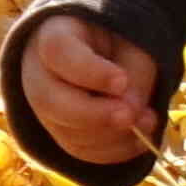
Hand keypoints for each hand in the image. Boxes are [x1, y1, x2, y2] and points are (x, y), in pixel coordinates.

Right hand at [18, 13, 160, 163]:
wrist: (100, 51)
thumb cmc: (116, 40)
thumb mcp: (132, 42)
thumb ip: (135, 72)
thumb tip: (130, 114)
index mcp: (52, 34)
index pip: (59, 52)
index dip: (90, 72)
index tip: (121, 81)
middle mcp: (37, 73)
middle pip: (49, 100)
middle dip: (93, 115)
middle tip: (129, 116)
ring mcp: (44, 107)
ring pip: (66, 132)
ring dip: (111, 136)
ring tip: (148, 121)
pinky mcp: (60, 132)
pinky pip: (80, 150)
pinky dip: (113, 151)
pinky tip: (140, 139)